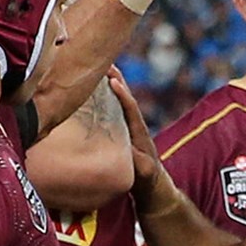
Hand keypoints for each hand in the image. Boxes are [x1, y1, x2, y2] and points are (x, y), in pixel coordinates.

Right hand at [103, 68, 163, 198]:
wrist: (151, 184)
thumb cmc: (146, 178)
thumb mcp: (142, 170)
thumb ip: (136, 160)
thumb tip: (123, 147)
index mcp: (139, 131)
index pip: (130, 108)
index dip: (122, 94)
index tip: (112, 80)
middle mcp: (133, 124)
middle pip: (125, 97)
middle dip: (116, 79)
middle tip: (104, 61)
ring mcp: (127, 126)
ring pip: (119, 100)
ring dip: (110, 84)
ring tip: (99, 67)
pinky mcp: (121, 130)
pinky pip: (112, 108)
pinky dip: (105, 96)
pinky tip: (94, 89)